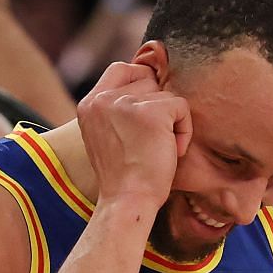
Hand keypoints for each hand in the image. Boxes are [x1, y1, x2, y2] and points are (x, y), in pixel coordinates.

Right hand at [77, 61, 190, 208]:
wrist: (127, 203)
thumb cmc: (123, 178)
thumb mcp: (106, 136)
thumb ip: (116, 110)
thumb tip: (148, 82)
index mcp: (89, 104)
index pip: (121, 69)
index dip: (142, 83)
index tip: (149, 113)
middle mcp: (103, 99)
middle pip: (146, 79)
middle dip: (157, 106)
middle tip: (151, 140)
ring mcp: (126, 104)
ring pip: (165, 94)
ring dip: (172, 122)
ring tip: (160, 150)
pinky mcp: (151, 113)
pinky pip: (181, 106)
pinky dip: (184, 130)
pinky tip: (173, 152)